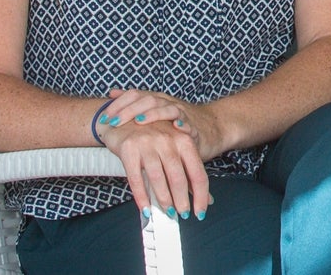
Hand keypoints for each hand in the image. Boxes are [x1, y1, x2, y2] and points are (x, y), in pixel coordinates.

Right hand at [97, 89, 223, 217]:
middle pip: (178, 178)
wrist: (123, 116)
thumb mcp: (175, 147)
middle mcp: (167, 140)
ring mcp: (148, 144)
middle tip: (182, 214)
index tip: (200, 212)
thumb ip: (189, 172)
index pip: (197, 173)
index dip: (201, 195)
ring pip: (158, 179)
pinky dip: (141, 197)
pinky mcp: (129, 149)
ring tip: (167, 212)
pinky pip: (136, 179)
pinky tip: (145, 208)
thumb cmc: (153, 135)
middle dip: (182, 201)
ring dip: (163, 200)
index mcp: (183, 140)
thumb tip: (207, 199)